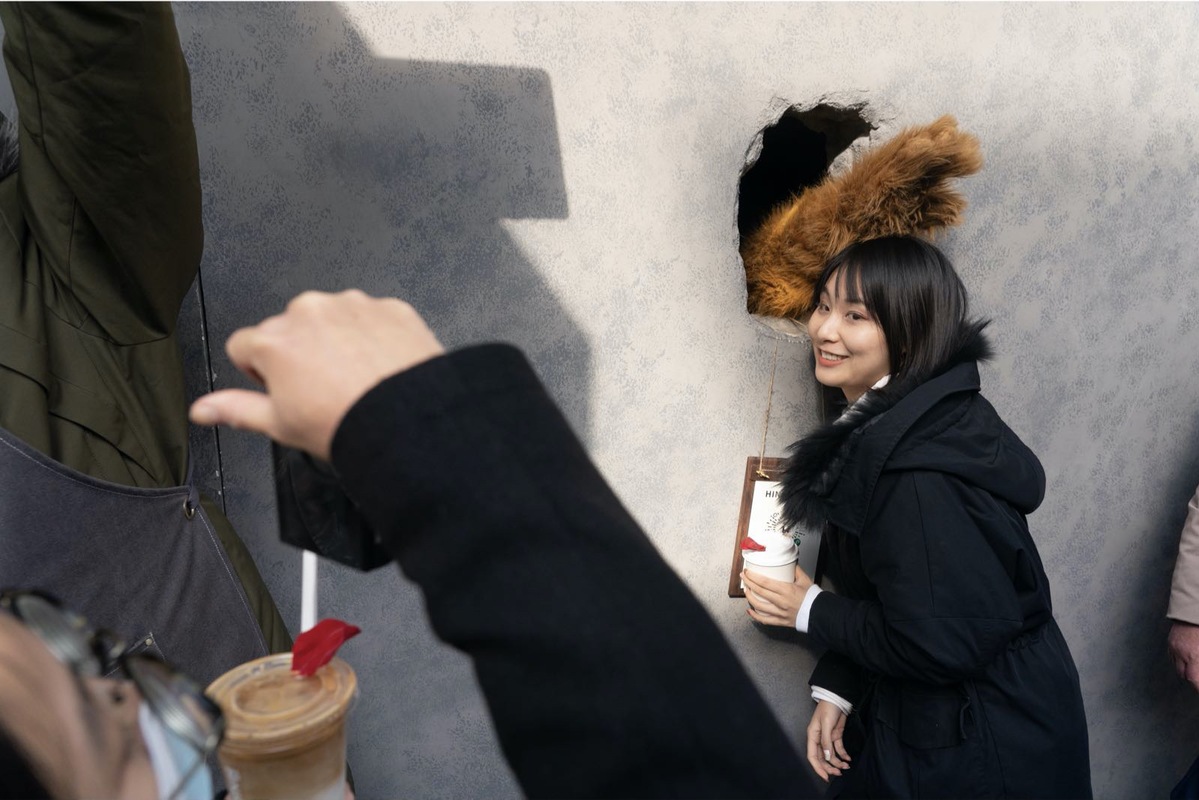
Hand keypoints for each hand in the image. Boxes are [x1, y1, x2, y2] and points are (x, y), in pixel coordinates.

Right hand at [189, 290, 443, 459]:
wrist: (406, 420)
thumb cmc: (344, 423)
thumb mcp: (280, 425)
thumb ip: (236, 409)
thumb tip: (202, 410)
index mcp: (274, 340)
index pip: (244, 345)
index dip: (259, 372)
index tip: (282, 388)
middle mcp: (309, 312)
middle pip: (289, 328)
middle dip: (299, 352)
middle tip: (322, 388)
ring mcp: (351, 305)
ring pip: (331, 318)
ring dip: (335, 339)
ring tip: (355, 378)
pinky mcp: (388, 307)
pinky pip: (372, 317)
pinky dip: (373, 336)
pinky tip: (380, 366)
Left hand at [742, 564, 813, 627]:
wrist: (820, 613)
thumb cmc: (813, 597)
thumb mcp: (805, 579)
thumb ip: (795, 569)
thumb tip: (788, 561)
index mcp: (786, 590)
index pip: (765, 582)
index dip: (753, 577)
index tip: (747, 572)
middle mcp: (781, 602)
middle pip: (759, 592)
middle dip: (748, 583)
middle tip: (743, 577)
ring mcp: (780, 613)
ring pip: (759, 606)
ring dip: (749, 598)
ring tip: (746, 591)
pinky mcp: (781, 621)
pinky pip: (765, 620)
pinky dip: (755, 616)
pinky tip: (750, 611)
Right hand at [806, 700, 849, 781]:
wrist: (837, 698)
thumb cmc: (828, 708)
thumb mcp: (826, 723)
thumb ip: (826, 741)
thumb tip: (826, 757)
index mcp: (812, 736)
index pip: (812, 756)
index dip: (818, 768)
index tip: (826, 777)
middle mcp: (819, 739)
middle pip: (822, 758)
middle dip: (829, 767)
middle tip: (839, 773)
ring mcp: (828, 738)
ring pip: (831, 755)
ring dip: (838, 762)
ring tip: (846, 766)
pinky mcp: (836, 735)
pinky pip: (838, 749)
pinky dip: (843, 755)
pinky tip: (848, 759)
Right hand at [1169, 621, 1198, 690]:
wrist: (1194, 609)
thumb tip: (1198, 671)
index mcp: (1194, 655)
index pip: (1194, 679)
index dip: (1197, 687)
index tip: (1198, 689)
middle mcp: (1182, 652)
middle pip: (1185, 675)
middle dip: (1194, 680)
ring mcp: (1174, 647)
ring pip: (1178, 667)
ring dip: (1187, 671)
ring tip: (1195, 668)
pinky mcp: (1171, 642)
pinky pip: (1173, 657)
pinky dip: (1180, 661)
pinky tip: (1188, 658)